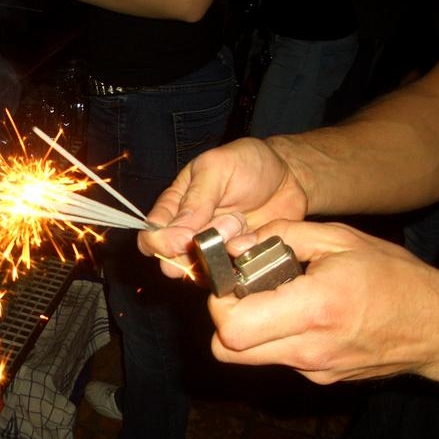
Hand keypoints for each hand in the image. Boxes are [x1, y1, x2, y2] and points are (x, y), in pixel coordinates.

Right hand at [137, 137, 307, 277]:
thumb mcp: (217, 168)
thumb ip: (195, 199)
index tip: (184, 239)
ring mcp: (211, 250)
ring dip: (223, 253)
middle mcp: (187, 233)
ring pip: (202, 270)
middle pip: (173, 260)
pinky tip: (255, 238)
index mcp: (174, 207)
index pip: (150, 235)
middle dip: (197, 251)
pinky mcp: (234, 261)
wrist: (288, 176)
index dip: (161, 243)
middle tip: (222, 230)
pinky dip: (243, 259)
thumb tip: (176, 233)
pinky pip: (229, 274)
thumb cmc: (248, 164)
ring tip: (242, 225)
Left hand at [207, 219, 438, 384]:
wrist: (437, 327)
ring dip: (247, 329)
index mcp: (314, 309)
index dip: (219, 303)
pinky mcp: (318, 378)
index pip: (232, 327)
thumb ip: (282, 235)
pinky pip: (276, 359)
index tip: (231, 281)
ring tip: (272, 301)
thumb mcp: (341, 239)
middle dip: (224, 319)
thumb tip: (238, 245)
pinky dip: (273, 338)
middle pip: (228, 351)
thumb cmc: (394, 278)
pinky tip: (297, 316)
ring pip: (248, 358)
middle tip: (241, 293)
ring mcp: (313, 369)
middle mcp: (308, 348)